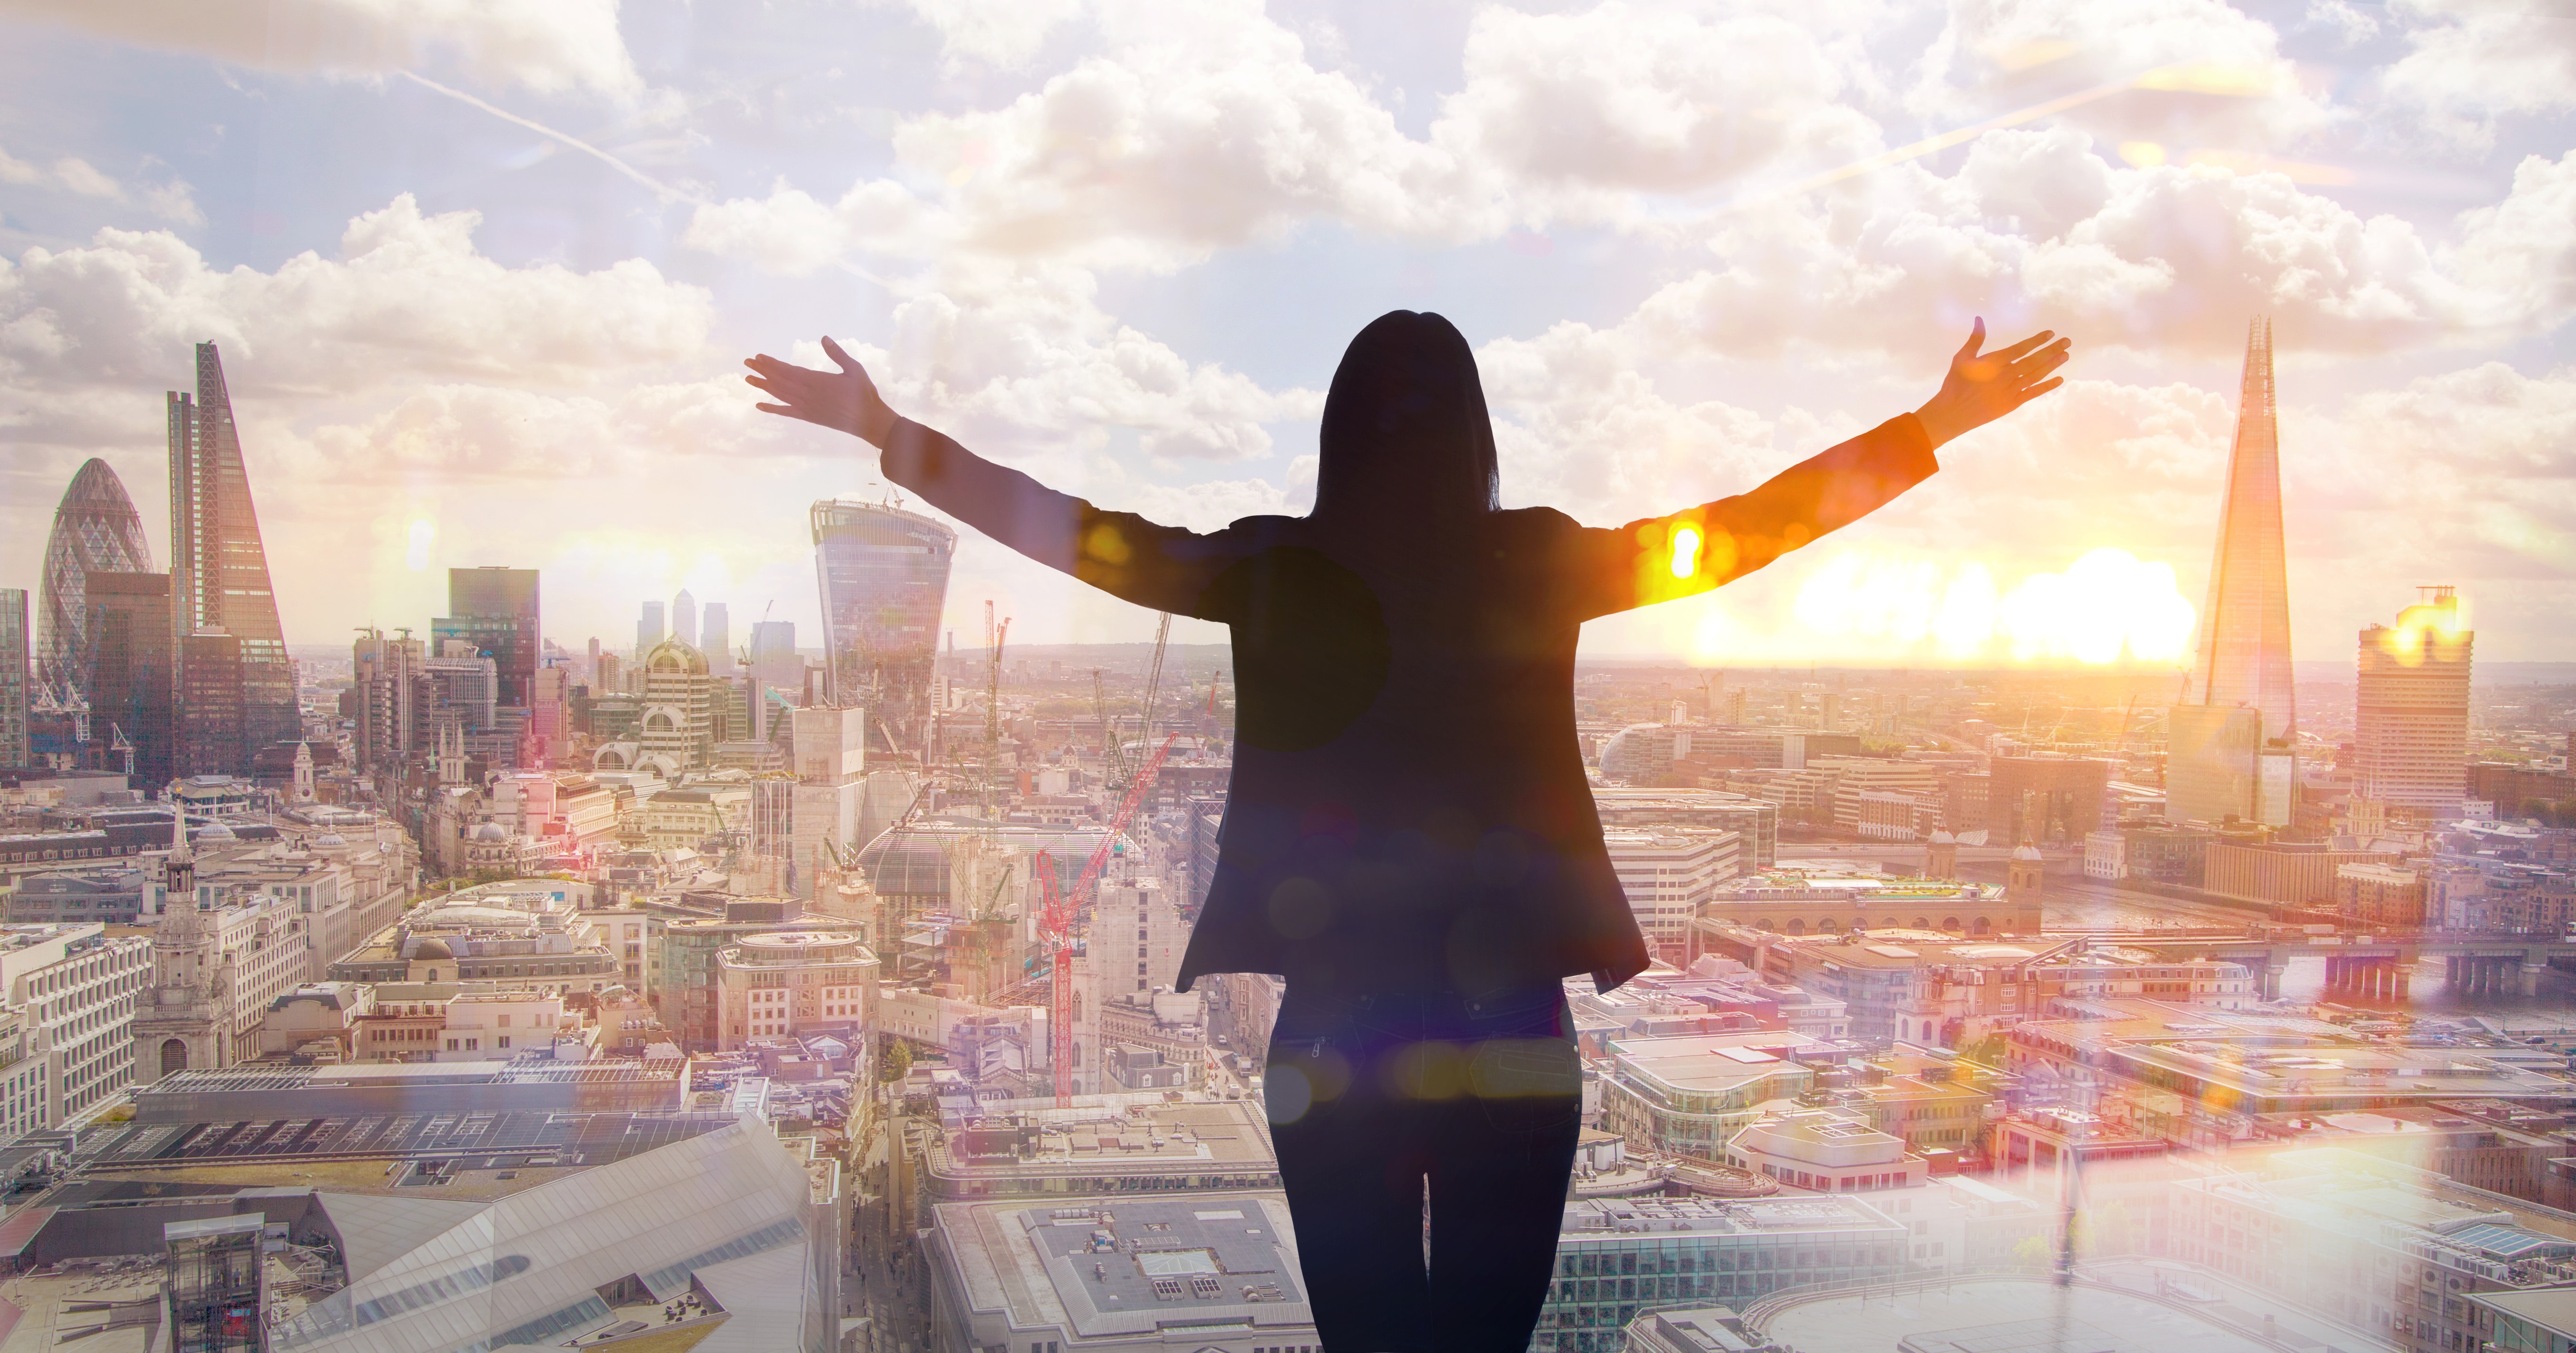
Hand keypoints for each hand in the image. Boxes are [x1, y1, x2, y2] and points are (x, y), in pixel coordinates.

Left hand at [745, 336, 896, 446]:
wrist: (868, 421)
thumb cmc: (864, 394)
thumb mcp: (855, 369)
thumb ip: (838, 354)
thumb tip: (824, 338)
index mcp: (817, 380)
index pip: (788, 370)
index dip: (772, 364)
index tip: (758, 357)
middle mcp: (807, 394)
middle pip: (779, 381)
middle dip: (762, 371)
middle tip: (747, 363)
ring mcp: (806, 407)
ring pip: (779, 394)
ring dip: (763, 386)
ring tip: (748, 379)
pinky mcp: (808, 417)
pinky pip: (786, 412)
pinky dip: (772, 409)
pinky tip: (759, 406)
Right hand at [1913, 318, 2069, 449]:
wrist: (1953, 413)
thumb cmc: (1955, 384)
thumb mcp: (1961, 358)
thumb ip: (1974, 339)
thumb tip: (1979, 319)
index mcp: (1993, 362)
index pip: (2020, 348)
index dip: (2036, 341)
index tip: (2050, 334)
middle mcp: (2005, 375)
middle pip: (2033, 361)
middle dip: (2051, 350)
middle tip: (2067, 342)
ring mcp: (2010, 390)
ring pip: (2036, 375)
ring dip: (2052, 365)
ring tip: (2065, 356)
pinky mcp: (2012, 403)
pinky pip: (2033, 393)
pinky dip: (2046, 386)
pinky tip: (2059, 379)